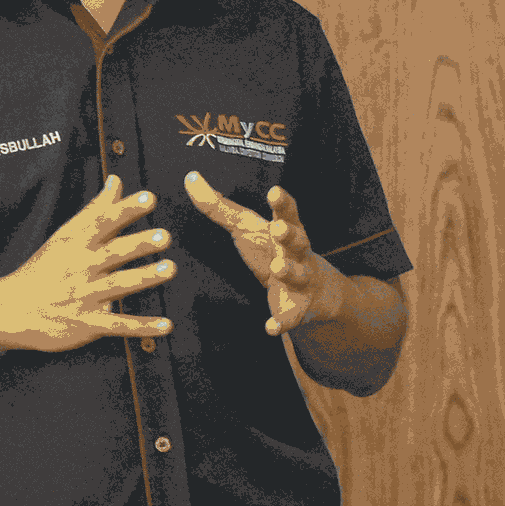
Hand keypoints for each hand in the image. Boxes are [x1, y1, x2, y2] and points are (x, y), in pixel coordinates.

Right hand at [0, 174, 178, 353]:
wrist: (13, 309)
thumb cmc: (44, 269)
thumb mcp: (66, 236)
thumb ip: (96, 210)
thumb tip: (117, 181)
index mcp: (77, 244)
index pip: (104, 222)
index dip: (126, 210)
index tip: (148, 199)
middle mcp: (82, 268)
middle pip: (114, 253)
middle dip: (139, 244)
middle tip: (163, 236)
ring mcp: (85, 297)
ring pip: (119, 285)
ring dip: (145, 278)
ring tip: (169, 269)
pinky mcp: (88, 324)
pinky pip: (119, 325)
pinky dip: (143, 327)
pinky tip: (166, 325)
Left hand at [183, 172, 336, 335]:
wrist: (314, 291)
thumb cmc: (271, 249)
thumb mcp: (248, 227)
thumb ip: (219, 206)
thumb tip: (190, 177)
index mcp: (286, 230)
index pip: (287, 212)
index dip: (282, 202)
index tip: (274, 191)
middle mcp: (297, 252)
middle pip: (298, 240)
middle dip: (290, 234)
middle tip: (279, 228)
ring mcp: (301, 280)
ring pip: (297, 274)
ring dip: (289, 271)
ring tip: (279, 266)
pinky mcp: (297, 309)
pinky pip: (290, 317)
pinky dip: (282, 322)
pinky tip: (270, 328)